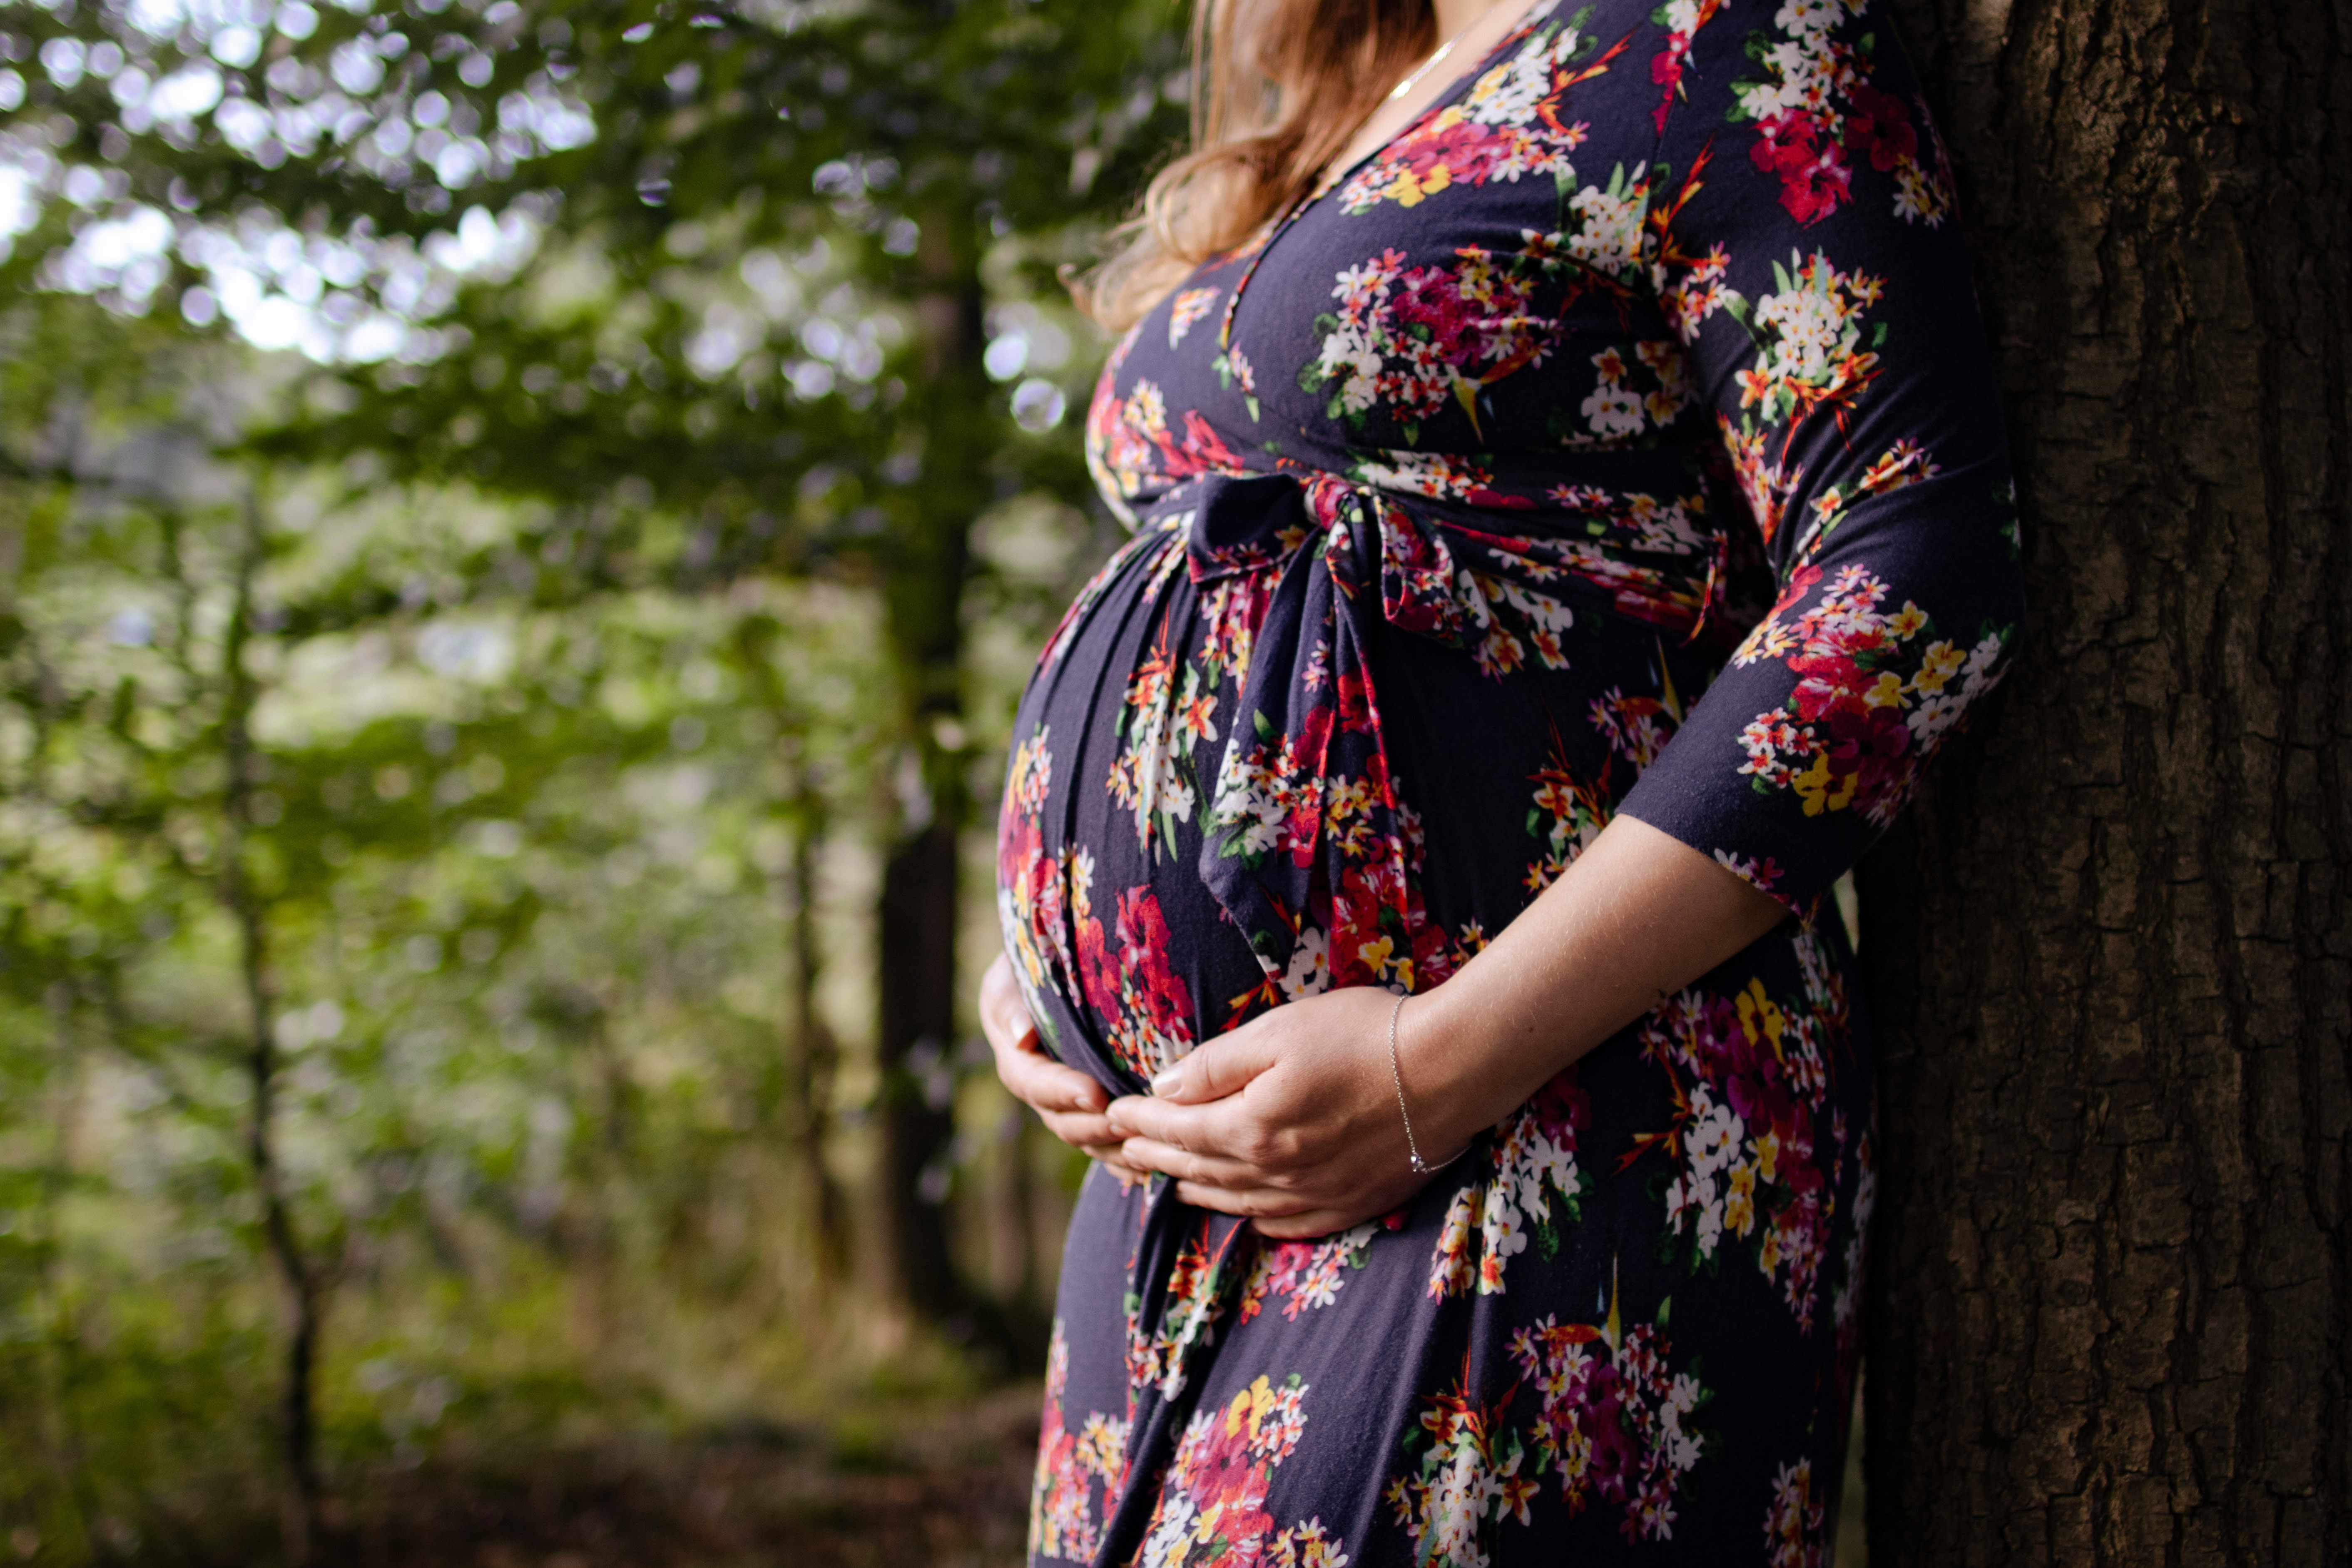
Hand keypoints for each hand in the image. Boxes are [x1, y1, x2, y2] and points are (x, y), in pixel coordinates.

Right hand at [979, 951, 1138, 1175]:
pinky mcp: (1094, 1113)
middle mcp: (1042, 1090)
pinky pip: (1107, 1147)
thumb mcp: (1013, 973)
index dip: (1063, 1091)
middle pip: (1063, 1120)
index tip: (1094, 1094)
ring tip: (1149, 1147)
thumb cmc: (1035, 960)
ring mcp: (1068, 1106)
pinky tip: (1152, 1169)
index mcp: (1017, 1058)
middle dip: (1097, 1126)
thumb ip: (1011, 1002)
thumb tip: (1020, 1035)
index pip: (1034, 1082)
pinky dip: (1125, 1160)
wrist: (1059, 964)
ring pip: (1088, 1139)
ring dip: (1115, 1147)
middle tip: (1132, 1124)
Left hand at [1104, 986, 1469, 1238]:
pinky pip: (1287, 1225)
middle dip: (1157, 1157)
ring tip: (1171, 1181)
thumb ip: (1216, 1063)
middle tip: (1127, 1149)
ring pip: (1237, 1202)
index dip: (1140, 1120)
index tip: (1112, 1113)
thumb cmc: (1364, 1035)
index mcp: (1251, 1127)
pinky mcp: (1350, 1204)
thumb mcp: (1279, 1031)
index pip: (1177, 1128)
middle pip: (1199, 1170)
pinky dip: (1255, 1219)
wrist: (1451, 1070)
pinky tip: (1246, 1213)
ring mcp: (1314, 1195)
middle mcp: (1275, 1173)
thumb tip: (1164, 1086)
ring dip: (1197, 1191)